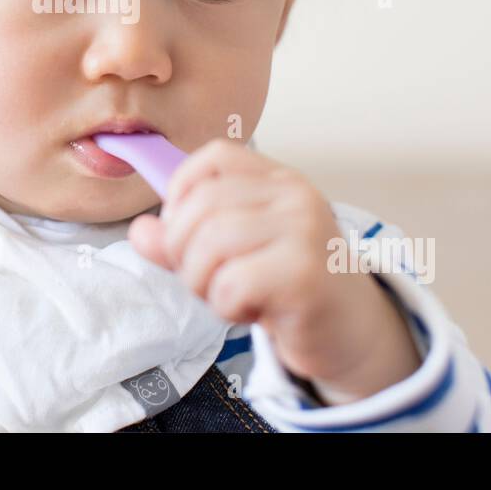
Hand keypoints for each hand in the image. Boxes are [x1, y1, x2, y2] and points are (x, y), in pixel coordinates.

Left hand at [128, 138, 420, 401]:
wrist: (350, 333)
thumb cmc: (287, 287)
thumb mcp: (231, 255)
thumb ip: (183, 240)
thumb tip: (139, 231)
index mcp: (279, 180)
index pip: (215, 156)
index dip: (181, 191)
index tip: (183, 229)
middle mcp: (295, 196)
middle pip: (202, 204)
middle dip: (183, 250)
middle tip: (205, 279)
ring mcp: (304, 232)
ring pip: (211, 243)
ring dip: (202, 282)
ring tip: (229, 296)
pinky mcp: (304, 275)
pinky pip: (232, 284)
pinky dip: (226, 306)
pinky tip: (251, 312)